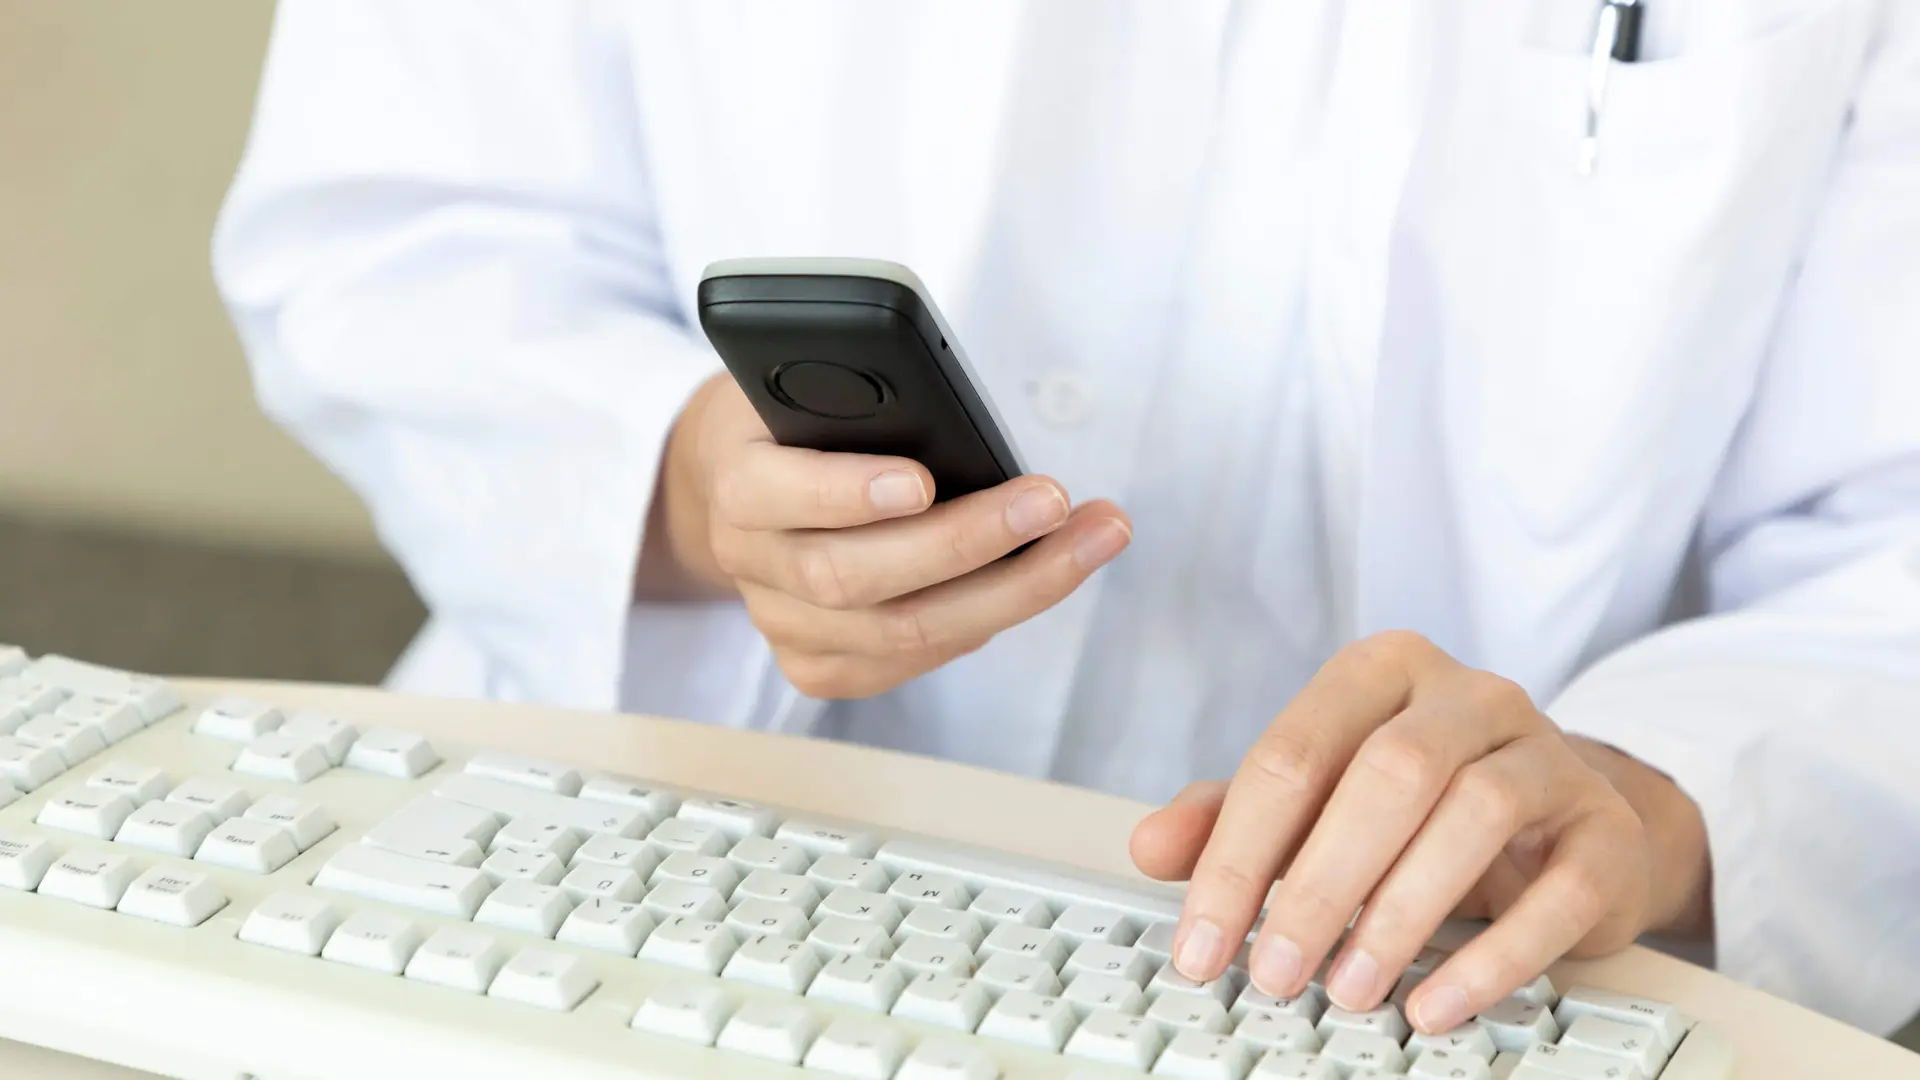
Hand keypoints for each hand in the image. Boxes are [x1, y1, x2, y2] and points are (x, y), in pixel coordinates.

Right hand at [637, 374, 1131, 697]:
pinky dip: (987, 619)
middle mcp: (748, 563)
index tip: (923, 479)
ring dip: (1012, 588)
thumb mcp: (813, 382)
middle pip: (851, 577)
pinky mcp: (817, 667)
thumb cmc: (803, 418)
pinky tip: (1042, 577)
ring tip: (1090, 536)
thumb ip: (856, 394)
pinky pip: (913, 660)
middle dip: (966, 541)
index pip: (773, 493)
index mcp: (735, 480)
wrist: (748, 482)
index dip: (846, 493)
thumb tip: (950, 416)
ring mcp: (782, 625)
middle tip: (1052, 500)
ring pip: (900, 633)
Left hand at [1130, 631, 1711, 1034]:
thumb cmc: (1419, 808)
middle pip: (1386, 775)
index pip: (1291, 754)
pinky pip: (1558, 889)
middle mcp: (1467, 694)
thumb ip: (1230, 819)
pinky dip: (1492, 957)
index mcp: (1379, 673)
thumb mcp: (1317, 804)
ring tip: (1349, 990)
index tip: (1201, 944)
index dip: (1235, 854)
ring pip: (1471, 813)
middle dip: (1317, 885)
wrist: (1561, 822)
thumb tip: (1151, 849)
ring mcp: (1547, 752)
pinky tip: (1435, 1003)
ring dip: (1398, 914)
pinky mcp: (1606, 827)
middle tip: (1275, 974)